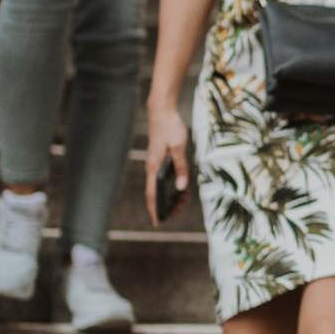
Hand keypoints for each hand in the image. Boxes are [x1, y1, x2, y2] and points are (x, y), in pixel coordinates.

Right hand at [145, 104, 189, 227]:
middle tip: (176, 213)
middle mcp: (152, 168)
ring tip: (182, 202)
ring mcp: (155, 163)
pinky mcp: (160, 158)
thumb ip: (181, 168)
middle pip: (156, 193)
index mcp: (154, 167)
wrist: (161, 111)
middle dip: (165, 205)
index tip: (157, 222)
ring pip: (160, 186)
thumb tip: (182, 187)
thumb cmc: (169, 127)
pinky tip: (181, 188)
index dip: (154, 209)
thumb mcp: (178, 147)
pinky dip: (172, 185)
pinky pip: (164, 177)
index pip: (152, 194)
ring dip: (170, 195)